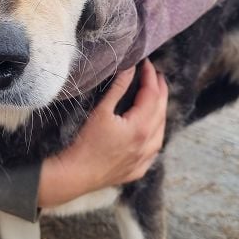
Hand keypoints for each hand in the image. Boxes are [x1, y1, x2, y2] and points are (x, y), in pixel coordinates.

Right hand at [38, 59, 168, 208]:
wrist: (77, 174)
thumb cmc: (85, 142)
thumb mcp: (101, 111)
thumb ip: (118, 88)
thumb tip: (130, 68)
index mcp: (141, 126)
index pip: (152, 94)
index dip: (151, 76)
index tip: (147, 64)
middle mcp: (148, 143)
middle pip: (161, 110)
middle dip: (160, 90)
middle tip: (157, 75)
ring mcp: (145, 158)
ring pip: (161, 130)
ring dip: (161, 112)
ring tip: (157, 98)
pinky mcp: (138, 169)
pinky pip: (154, 149)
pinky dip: (156, 134)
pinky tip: (152, 131)